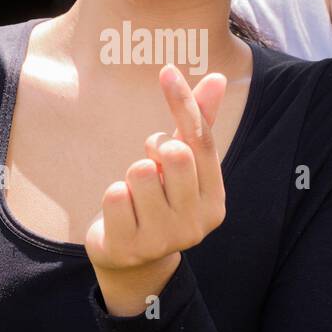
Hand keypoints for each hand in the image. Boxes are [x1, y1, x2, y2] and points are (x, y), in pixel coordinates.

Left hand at [85, 65, 227, 313]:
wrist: (132, 260)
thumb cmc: (161, 200)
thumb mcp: (183, 165)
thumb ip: (199, 124)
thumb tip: (217, 77)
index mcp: (215, 201)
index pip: (201, 140)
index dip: (184, 102)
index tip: (166, 71)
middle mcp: (196, 223)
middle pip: (174, 153)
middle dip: (154, 151)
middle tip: (151, 170)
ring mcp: (164, 239)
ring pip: (140, 171)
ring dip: (131, 177)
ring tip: (136, 197)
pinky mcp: (130, 247)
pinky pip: (116, 194)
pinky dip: (113, 195)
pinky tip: (121, 213)